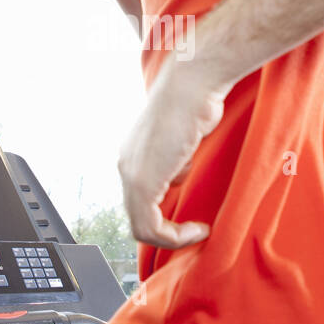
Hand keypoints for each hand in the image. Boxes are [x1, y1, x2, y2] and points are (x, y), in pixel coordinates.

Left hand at [118, 57, 230, 249]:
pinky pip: (150, 227)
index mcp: (134, 155)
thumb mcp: (184, 139)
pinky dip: (174, 236)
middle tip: (195, 232)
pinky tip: (197, 228)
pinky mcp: (142, 182)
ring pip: (141, 228)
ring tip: (197, 232)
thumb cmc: (194, 102)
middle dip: (168, 232)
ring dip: (172, 238)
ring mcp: (131, 174)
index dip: (166, 218)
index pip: (141, 201)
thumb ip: (175, 161)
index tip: (193, 218)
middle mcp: (126, 165)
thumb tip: (177, 176)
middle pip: (138, 217)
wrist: (192, 85)